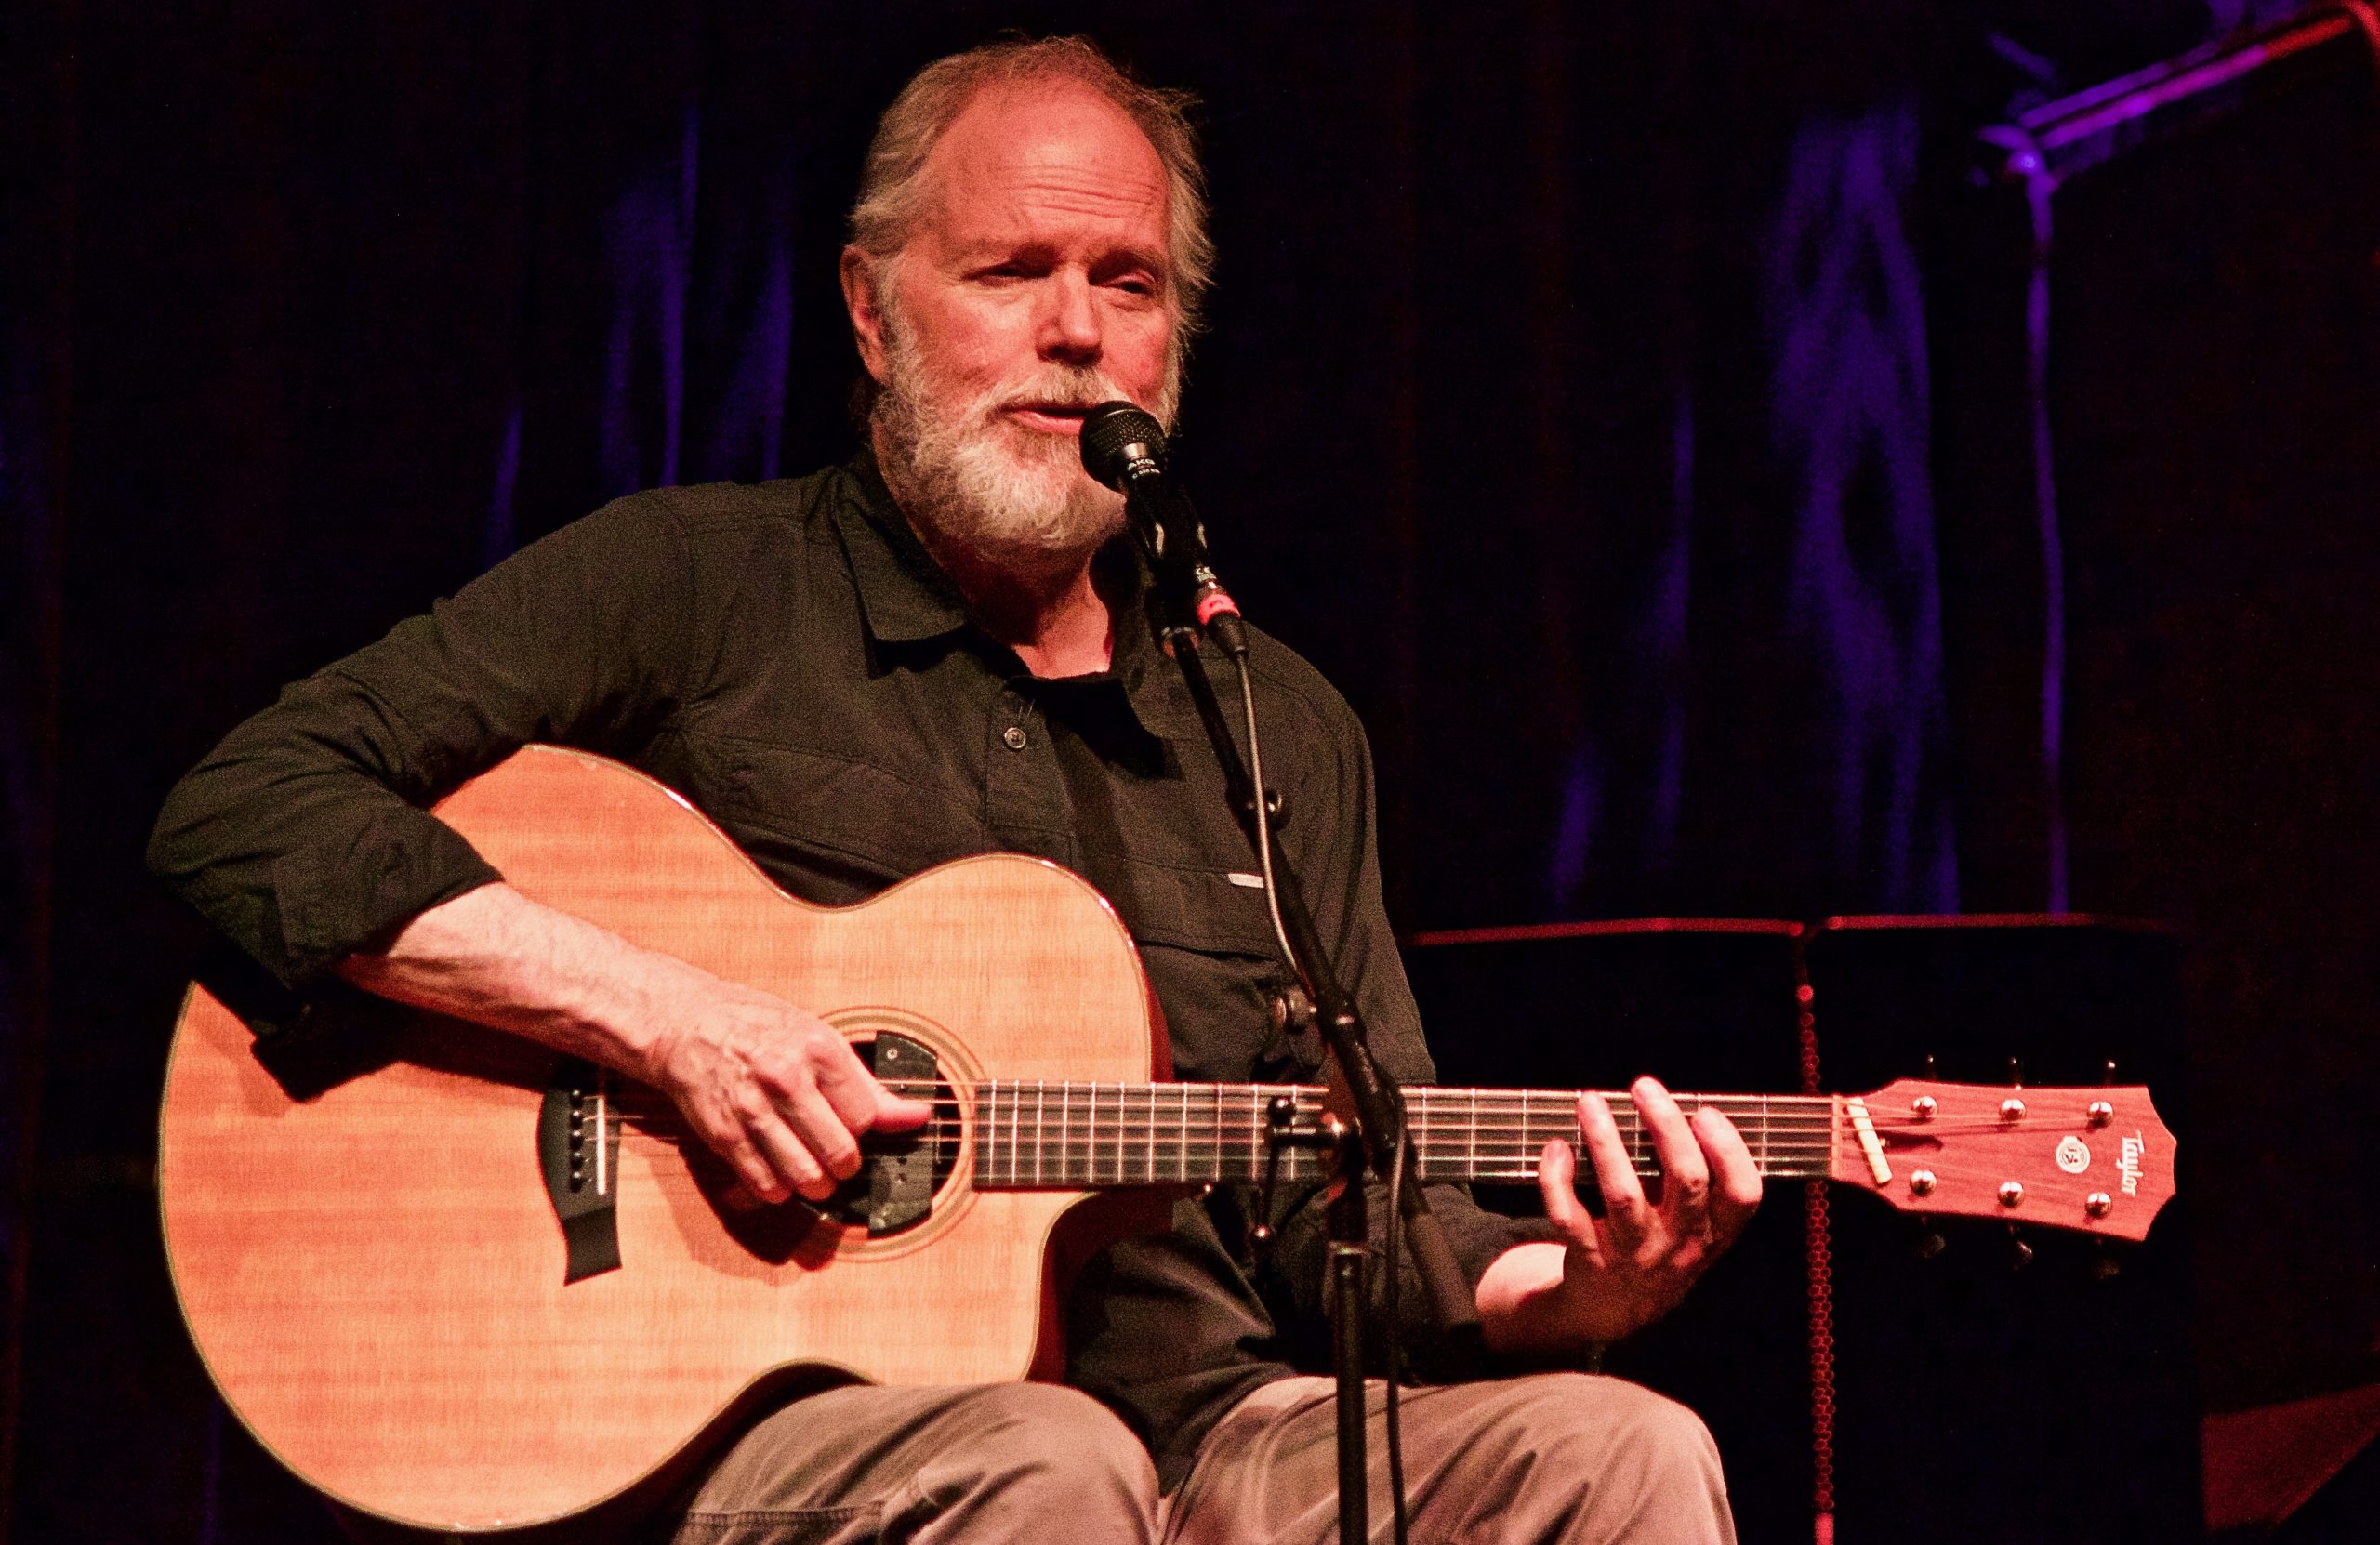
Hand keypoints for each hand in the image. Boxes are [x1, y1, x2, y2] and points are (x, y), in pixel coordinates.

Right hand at [646, 979, 931, 1205]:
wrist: (687, 1023)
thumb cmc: (758, 1028)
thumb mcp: (819, 1039)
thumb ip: (869, 1085)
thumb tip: (917, 1116)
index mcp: (818, 1049)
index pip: (865, 1117)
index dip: (864, 1129)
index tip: (852, 1124)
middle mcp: (786, 1078)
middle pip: (840, 1153)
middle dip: (846, 1165)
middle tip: (839, 1157)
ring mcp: (753, 1109)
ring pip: (806, 1177)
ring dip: (818, 1185)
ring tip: (815, 1171)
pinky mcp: (725, 1136)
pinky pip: (767, 1185)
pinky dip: (781, 1190)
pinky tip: (781, 1172)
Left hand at [1529, 1076, 1761, 1344]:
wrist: (1613, 1311)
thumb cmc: (1660, 1248)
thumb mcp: (1695, 1228)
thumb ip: (1697, 1181)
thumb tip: (1675, 1107)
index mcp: (1714, 1232)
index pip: (1743, 1195)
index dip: (1729, 1151)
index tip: (1705, 1112)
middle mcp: (1679, 1244)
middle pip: (1686, 1181)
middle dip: (1666, 1126)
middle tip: (1644, 1086)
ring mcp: (1634, 1254)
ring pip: (1624, 1194)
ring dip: (1606, 1142)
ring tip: (1590, 1102)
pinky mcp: (1590, 1258)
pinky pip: (1569, 1216)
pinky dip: (1557, 1180)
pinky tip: (1557, 1148)